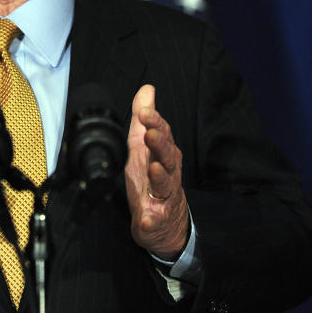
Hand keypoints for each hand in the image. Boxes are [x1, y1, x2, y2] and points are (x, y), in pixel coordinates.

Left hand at [124, 84, 189, 258]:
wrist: (164, 222)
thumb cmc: (153, 179)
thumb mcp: (144, 146)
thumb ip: (144, 120)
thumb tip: (147, 89)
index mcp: (163, 154)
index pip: (162, 134)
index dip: (154, 123)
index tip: (145, 112)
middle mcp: (168, 172)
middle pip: (167, 156)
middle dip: (160, 144)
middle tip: (150, 134)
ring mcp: (164, 196)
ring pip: (165, 184)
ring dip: (160, 176)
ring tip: (153, 169)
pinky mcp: (157, 218)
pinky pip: (154, 219)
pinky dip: (150, 219)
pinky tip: (145, 218)